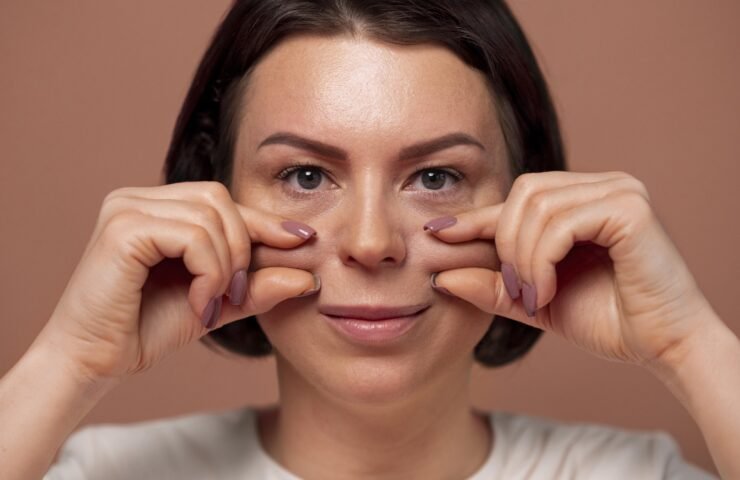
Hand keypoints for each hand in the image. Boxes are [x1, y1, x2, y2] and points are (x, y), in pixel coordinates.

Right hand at [36, 181, 318, 383]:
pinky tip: (197, 302)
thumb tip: (309, 276)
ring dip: (226, 266)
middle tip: (236, 294)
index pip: (223, 201)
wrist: (96, 361)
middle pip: (221, 199)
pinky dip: (208, 271)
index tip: (303, 239)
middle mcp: (138, 199)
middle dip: (244, 247)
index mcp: (156, 207)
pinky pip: (193, 236)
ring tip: (211, 303)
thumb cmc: (145, 329)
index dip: (265, 221)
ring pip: (211, 217)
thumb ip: (256, 286)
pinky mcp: (123, 228)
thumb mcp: (215, 303)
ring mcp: (127, 208)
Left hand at [427, 171, 717, 368]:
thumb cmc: (608, 320)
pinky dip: (541, 261)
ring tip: (532, 296)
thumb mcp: (535, 300)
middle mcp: (601, 186)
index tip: (436, 235)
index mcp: (580, 201)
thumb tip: (440, 277)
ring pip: (536, 208)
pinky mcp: (629, 207)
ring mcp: (618, 191)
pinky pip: (560, 223)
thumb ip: (494, 286)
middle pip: (522, 193)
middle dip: (504, 244)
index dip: (475, 218)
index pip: (516, 199)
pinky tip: (546, 292)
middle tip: (515, 290)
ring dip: (522, 259)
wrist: (662, 347)